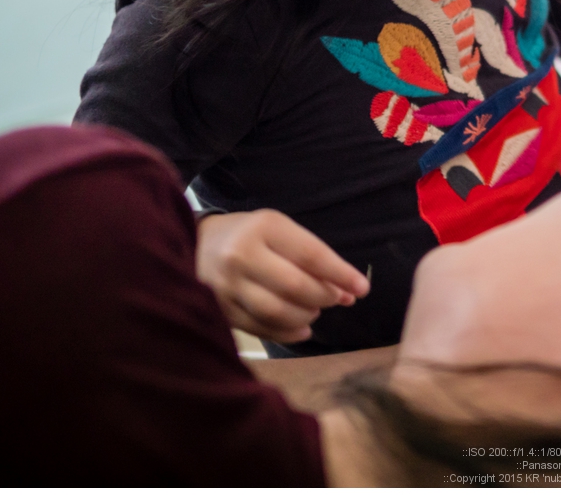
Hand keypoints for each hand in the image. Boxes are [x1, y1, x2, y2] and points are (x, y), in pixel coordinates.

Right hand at [196, 209, 369, 342]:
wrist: (197, 243)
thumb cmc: (250, 235)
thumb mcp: (280, 231)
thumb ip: (313, 258)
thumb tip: (351, 292)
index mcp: (263, 228)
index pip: (311, 255)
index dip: (341, 274)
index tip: (363, 288)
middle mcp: (242, 256)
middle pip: (295, 287)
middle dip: (324, 297)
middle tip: (336, 298)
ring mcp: (227, 285)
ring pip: (278, 312)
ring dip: (306, 316)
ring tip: (314, 310)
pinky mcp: (220, 309)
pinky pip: (261, 329)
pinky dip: (288, 333)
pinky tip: (301, 328)